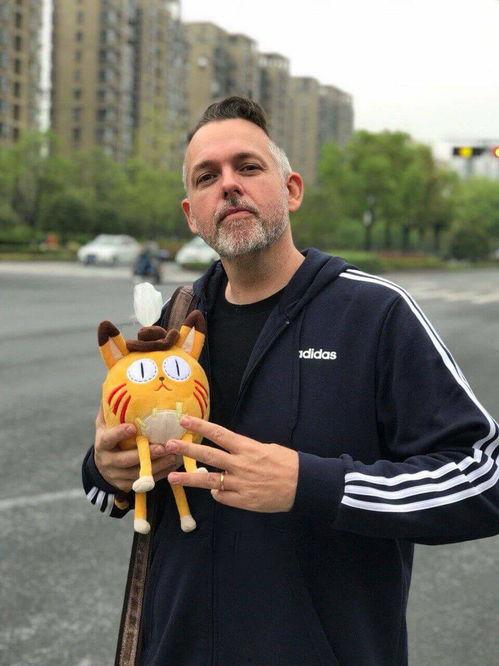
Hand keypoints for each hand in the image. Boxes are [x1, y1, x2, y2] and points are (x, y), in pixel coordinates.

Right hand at [93, 407, 180, 492]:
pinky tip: (174, 464)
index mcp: (102, 444)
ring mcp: (117, 476)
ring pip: (139, 473)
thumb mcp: (104, 424)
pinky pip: (147, 481)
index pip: (109, 439)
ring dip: (158, 465)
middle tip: (162, 446)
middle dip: (146, 454)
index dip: (119, 434)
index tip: (133, 427)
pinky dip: (162, 473)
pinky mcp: (127, 486)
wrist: (102, 468)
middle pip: (126, 460)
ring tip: (174, 455)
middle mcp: (108, 461)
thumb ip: (109, 408)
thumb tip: (115, 385)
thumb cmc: (109, 439)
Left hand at [165, 416, 298, 512]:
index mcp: (247, 447)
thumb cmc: (287, 463)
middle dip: (187, 450)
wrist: (304, 485)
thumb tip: (229, 452)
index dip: (200, 426)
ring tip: (172, 477)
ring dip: (189, 478)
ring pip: (209, 480)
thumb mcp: (266, 448)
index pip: (219, 434)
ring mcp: (240, 484)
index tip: (185, 421)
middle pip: (208, 455)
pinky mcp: (243, 501)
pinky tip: (215, 491)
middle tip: (168, 445)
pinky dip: (217, 493)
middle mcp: (241, 464)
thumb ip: (245, 450)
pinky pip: (222, 496)